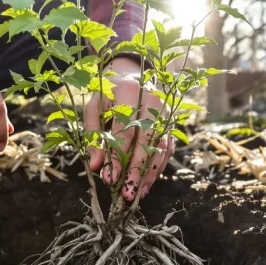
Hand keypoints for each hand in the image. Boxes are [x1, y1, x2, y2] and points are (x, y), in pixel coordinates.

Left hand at [84, 57, 174, 200]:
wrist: (132, 70)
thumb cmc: (109, 91)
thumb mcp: (95, 106)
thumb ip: (94, 135)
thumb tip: (95, 165)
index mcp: (129, 93)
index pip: (124, 131)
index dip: (117, 157)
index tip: (109, 178)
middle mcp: (152, 101)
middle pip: (148, 141)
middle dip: (137, 170)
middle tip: (126, 193)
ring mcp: (165, 111)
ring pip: (161, 147)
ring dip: (150, 173)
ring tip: (138, 193)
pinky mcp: (171, 121)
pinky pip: (168, 148)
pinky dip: (159, 167)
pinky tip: (148, 183)